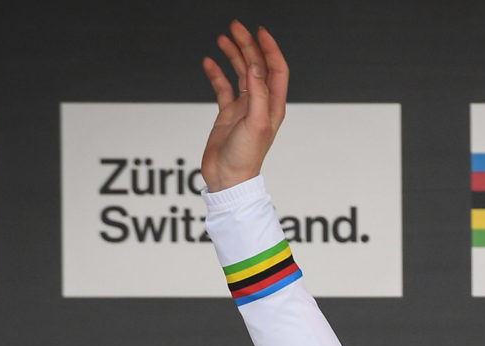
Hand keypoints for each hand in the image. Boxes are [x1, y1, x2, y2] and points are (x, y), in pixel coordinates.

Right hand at [200, 21, 289, 190]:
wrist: (228, 178)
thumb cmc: (246, 158)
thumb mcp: (257, 124)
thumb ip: (258, 95)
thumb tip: (255, 68)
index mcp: (274, 106)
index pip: (276, 70)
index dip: (270, 49)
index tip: (259, 31)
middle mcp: (261, 104)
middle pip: (257, 67)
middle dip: (248, 45)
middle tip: (235, 27)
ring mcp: (244, 108)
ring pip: (240, 74)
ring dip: (233, 55)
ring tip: (223, 39)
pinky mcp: (228, 114)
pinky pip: (223, 88)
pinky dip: (216, 74)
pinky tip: (208, 62)